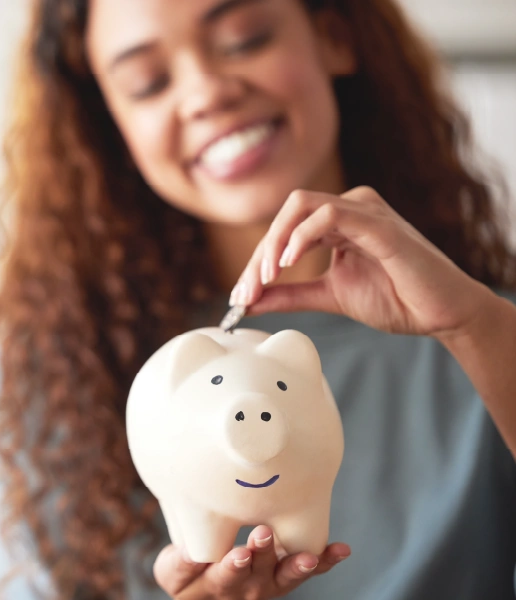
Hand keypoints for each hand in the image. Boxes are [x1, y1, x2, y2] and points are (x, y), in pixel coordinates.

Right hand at [153, 525, 349, 599]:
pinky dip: (325, 561)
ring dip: (297, 565)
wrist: (204, 589)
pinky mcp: (284, 575)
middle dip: (263, 554)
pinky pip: (308, 570)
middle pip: (256, 576)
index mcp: (216, 585)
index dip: (233, 567)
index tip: (239, 553)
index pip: (225, 578)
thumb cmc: (186, 572)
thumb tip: (191, 550)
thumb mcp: (173, 570)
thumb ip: (181, 563)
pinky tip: (341, 549)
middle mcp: (246, 589)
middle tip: (264, 534)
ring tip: (311, 556)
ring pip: (285, 577)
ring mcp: (269, 584)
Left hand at [231, 186, 492, 339]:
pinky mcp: (380, 225)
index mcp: (337, 222)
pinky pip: (331, 214)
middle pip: (286, 215)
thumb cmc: (396, 299)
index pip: (285, 230)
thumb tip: (249, 301)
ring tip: (265, 278)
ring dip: (275, 243)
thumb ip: (290, 294)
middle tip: (246, 291)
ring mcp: (365, 211)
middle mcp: (349, 208)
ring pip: (301, 207)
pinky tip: (289, 262)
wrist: (441, 315)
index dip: (257, 261)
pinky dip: (302, 235)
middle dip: (260, 254)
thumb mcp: (329, 296)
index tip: (241, 296)